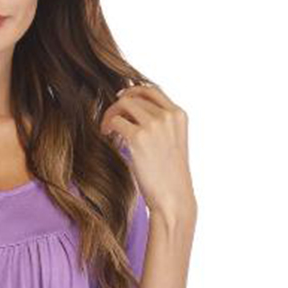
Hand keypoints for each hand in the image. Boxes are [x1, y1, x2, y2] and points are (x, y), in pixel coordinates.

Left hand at [101, 81, 196, 219]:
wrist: (172, 198)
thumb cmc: (169, 175)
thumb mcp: (172, 142)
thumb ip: (160, 124)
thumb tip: (132, 108)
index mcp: (179, 115)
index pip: (152, 90)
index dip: (133, 91)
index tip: (121, 100)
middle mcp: (168, 116)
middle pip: (135, 95)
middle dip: (119, 104)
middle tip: (110, 119)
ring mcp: (154, 125)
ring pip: (124, 104)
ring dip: (111, 114)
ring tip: (107, 130)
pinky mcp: (138, 137)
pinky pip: (115, 121)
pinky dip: (107, 126)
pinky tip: (107, 136)